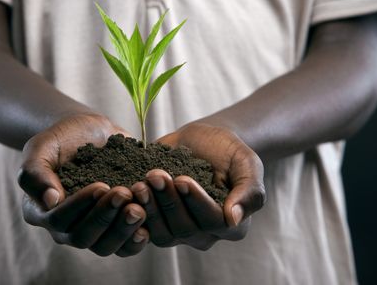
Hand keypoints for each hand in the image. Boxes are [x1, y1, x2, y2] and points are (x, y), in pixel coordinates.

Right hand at [18, 113, 148, 256]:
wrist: (90, 133)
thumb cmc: (61, 139)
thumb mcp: (41, 147)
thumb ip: (36, 173)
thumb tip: (50, 202)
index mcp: (41, 211)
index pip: (58, 220)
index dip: (80, 206)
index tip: (101, 185)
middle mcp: (65, 228)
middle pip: (83, 239)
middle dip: (105, 217)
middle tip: (124, 194)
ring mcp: (92, 229)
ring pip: (105, 247)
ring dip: (123, 230)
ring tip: (138, 209)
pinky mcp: (115, 227)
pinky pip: (125, 246)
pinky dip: (136, 240)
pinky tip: (147, 225)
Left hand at [131, 122, 264, 249]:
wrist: (201, 141)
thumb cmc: (228, 151)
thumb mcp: (246, 162)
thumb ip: (249, 190)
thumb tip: (234, 218)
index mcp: (231, 224)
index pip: (213, 221)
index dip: (196, 202)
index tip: (182, 179)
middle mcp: (204, 234)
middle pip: (185, 229)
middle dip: (169, 201)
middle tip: (155, 176)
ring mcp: (178, 230)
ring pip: (162, 233)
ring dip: (150, 208)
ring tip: (140, 183)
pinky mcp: (157, 222)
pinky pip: (142, 228)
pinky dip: (135, 211)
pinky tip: (127, 191)